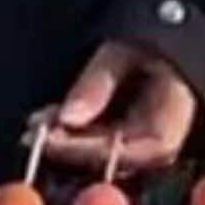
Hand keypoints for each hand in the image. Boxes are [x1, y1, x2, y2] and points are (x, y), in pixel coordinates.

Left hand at [43, 42, 199, 172]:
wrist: (164, 45)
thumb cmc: (153, 44)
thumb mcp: (127, 49)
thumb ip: (99, 82)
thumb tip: (68, 118)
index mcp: (170, 125)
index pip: (128, 152)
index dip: (86, 150)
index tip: (52, 139)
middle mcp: (157, 146)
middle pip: (107, 160)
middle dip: (66, 147)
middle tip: (34, 132)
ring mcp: (139, 148)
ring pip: (95, 156)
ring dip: (63, 141)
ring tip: (36, 124)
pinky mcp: (123, 143)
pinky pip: (93, 146)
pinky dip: (68, 135)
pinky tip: (45, 122)